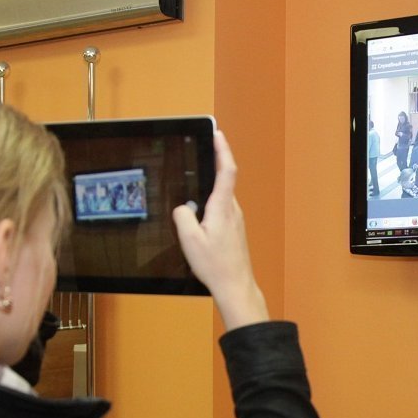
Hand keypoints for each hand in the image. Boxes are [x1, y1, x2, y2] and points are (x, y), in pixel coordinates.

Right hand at [172, 131, 268, 330]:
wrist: (235, 285)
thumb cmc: (215, 265)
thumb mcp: (189, 240)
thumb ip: (183, 217)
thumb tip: (182, 208)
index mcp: (222, 207)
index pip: (226, 170)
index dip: (222, 149)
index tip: (217, 133)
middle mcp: (232, 210)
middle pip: (224, 179)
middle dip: (215, 161)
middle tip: (205, 144)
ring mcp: (235, 219)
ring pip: (221, 195)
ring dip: (211, 184)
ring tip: (198, 175)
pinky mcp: (234, 229)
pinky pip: (221, 208)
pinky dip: (211, 201)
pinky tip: (201, 209)